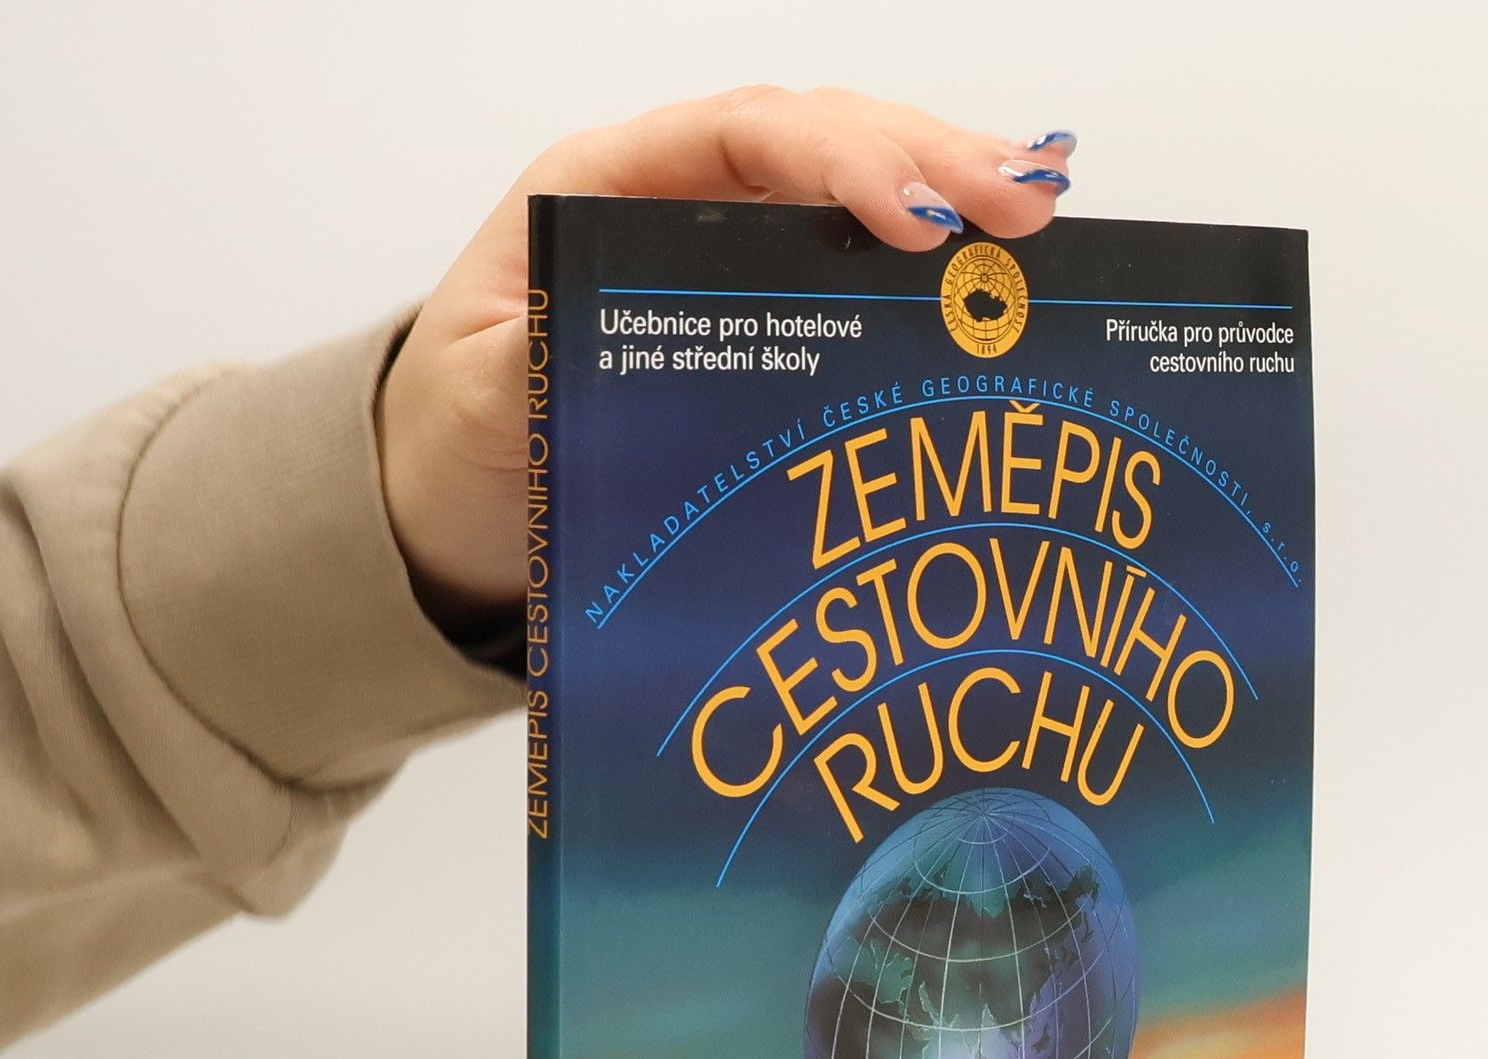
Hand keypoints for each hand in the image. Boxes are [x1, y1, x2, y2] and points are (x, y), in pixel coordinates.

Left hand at [376, 88, 1075, 628]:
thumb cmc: (460, 437)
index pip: (737, 138)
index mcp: (599, 188)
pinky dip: (922, 251)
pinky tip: (986, 263)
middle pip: (814, 137)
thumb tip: (618, 337)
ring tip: (1034, 213)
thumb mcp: (480, 403)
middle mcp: (669, 196)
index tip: (912, 216)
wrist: (452, 493)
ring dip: (943, 187)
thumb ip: (535, 361)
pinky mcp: (755, 304)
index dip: (837, 159)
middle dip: (923, 159)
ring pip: (845, 180)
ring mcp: (719, 246)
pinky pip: (846, 252)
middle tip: (1020, 206)